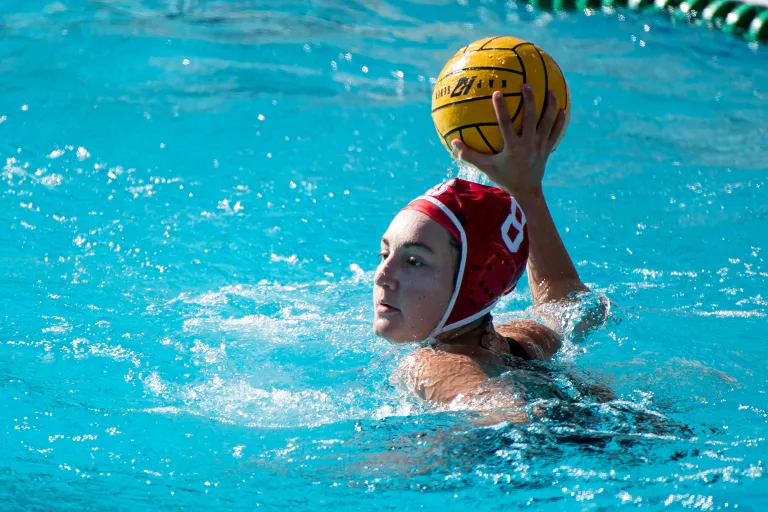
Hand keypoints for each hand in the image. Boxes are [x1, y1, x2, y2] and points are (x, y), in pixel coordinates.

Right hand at [451, 85, 565, 198]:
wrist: (526, 191)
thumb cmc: (504, 178)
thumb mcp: (486, 167)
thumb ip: (469, 155)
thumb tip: (453, 142)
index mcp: (512, 147)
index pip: (505, 124)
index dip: (500, 108)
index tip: (497, 92)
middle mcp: (528, 144)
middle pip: (531, 118)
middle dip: (530, 100)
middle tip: (527, 84)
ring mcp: (540, 146)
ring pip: (547, 122)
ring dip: (550, 106)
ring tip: (552, 91)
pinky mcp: (547, 149)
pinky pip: (555, 133)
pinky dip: (559, 122)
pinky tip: (563, 110)